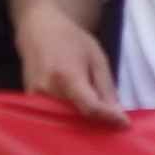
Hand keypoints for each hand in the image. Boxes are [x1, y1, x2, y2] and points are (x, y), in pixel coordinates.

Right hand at [17, 6, 125, 128]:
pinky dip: (67, 119)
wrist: (38, 30)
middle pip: (77, 118)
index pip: (90, 107)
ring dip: (82, 124)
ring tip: (98, 121)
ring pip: (64, 121)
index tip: (125, 124)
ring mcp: (35, 98)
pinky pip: (52, 116)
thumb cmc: (71, 40)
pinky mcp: (29, 101)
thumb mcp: (97, 58)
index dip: (108, 117)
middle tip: (113, 123)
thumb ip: (106, 87)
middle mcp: (48, 90)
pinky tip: (79, 115)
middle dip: (97, 123)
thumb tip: (117, 114)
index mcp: (67, 77)